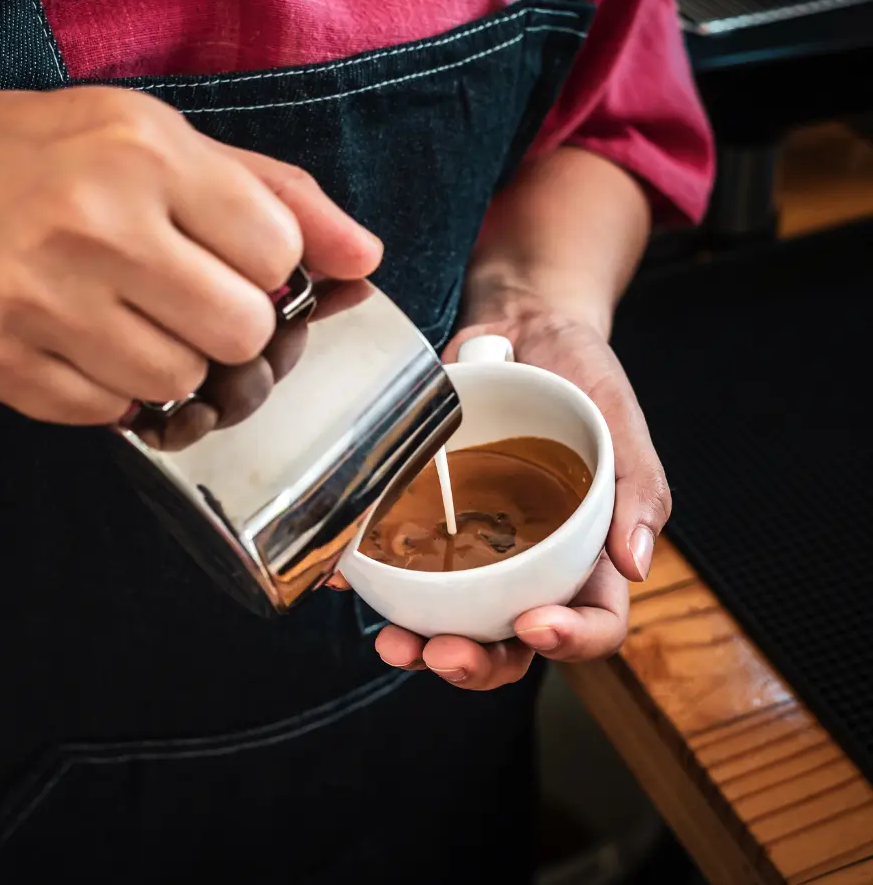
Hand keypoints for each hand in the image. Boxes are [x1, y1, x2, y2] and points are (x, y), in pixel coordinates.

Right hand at [0, 87, 380, 423]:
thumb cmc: (50, 157)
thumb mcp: (164, 141)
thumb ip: (279, 197)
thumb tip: (366, 261)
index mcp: (145, 154)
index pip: (278, 253)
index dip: (270, 265)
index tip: (236, 254)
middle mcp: (92, 225)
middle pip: (241, 333)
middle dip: (233, 325)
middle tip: (190, 295)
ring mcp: (37, 301)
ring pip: (180, 384)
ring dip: (174, 360)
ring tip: (128, 313)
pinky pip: (112, 414)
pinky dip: (114, 387)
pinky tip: (82, 338)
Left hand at [369, 290, 670, 688]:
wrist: (521, 323)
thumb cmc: (581, 373)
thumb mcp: (619, 418)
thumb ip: (638, 490)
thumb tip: (635, 566)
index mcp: (588, 552)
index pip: (593, 622)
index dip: (570, 640)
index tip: (533, 624)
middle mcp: (531, 561)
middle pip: (512, 640)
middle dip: (478, 662)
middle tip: (441, 651)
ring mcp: (477, 544)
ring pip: (453, 617)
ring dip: (421, 642)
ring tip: (392, 640)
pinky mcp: (429, 515)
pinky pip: (402, 561)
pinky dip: (373, 578)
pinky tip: (346, 579)